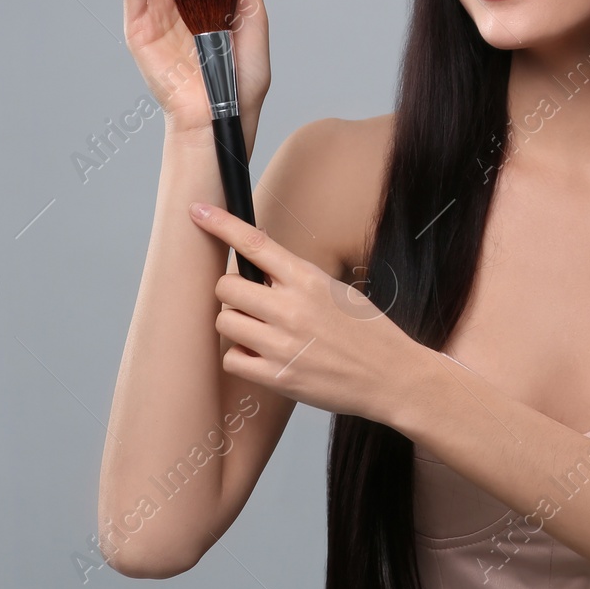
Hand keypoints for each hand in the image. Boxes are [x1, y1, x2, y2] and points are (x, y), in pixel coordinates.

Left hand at [188, 201, 421, 423]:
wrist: (392, 376)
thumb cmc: (367, 332)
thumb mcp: (337, 290)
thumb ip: (297, 277)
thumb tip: (260, 255)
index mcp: (308, 279)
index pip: (254, 243)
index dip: (221, 224)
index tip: (198, 211)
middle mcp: (292, 308)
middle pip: (226, 286)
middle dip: (233, 293)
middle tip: (252, 303)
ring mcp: (283, 344)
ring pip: (224, 322)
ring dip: (236, 325)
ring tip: (261, 332)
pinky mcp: (278, 377)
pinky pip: (232, 359)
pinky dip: (242, 358)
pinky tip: (264, 357)